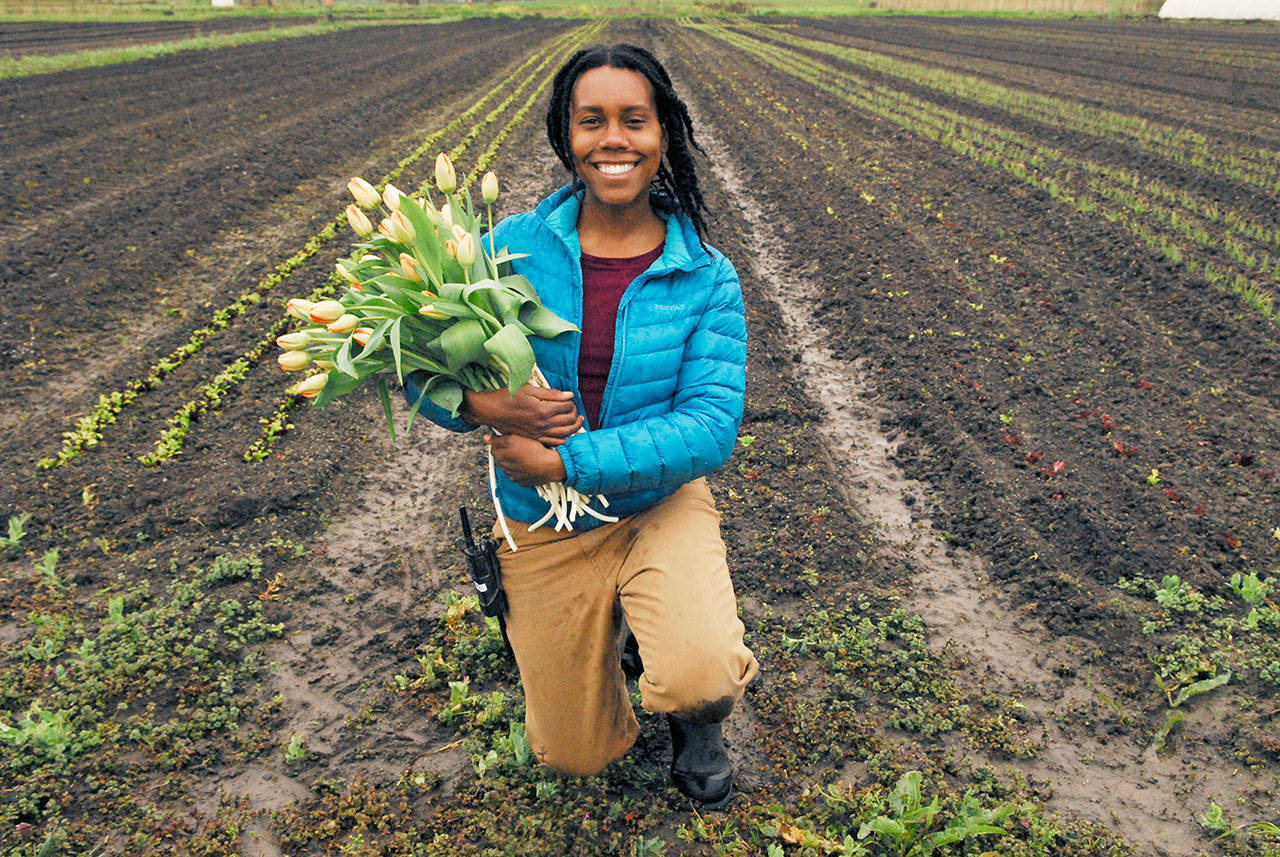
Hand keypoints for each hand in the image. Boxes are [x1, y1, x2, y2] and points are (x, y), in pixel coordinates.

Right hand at [461, 385, 582, 444]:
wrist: (491, 411)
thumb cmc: (508, 397)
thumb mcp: (529, 389)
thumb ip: (551, 393)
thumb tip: (569, 395)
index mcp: (542, 410)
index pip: (567, 406)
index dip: (571, 401)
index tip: (568, 398)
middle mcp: (542, 424)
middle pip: (569, 420)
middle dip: (574, 412)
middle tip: (573, 407)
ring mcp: (539, 433)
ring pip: (566, 433)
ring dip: (574, 426)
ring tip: (576, 420)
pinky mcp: (535, 439)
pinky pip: (555, 442)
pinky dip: (564, 438)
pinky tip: (565, 432)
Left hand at [484, 433, 567, 486]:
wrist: (549, 466)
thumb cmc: (534, 452)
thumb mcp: (515, 439)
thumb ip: (498, 439)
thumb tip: (486, 438)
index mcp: (501, 456)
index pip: (493, 448)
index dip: (501, 443)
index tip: (508, 440)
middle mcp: (504, 467)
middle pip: (500, 458)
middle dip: (506, 453)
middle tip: (518, 447)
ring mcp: (512, 475)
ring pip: (508, 467)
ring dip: (513, 462)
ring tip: (525, 456)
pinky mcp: (520, 482)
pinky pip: (516, 475)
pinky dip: (520, 470)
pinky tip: (528, 464)